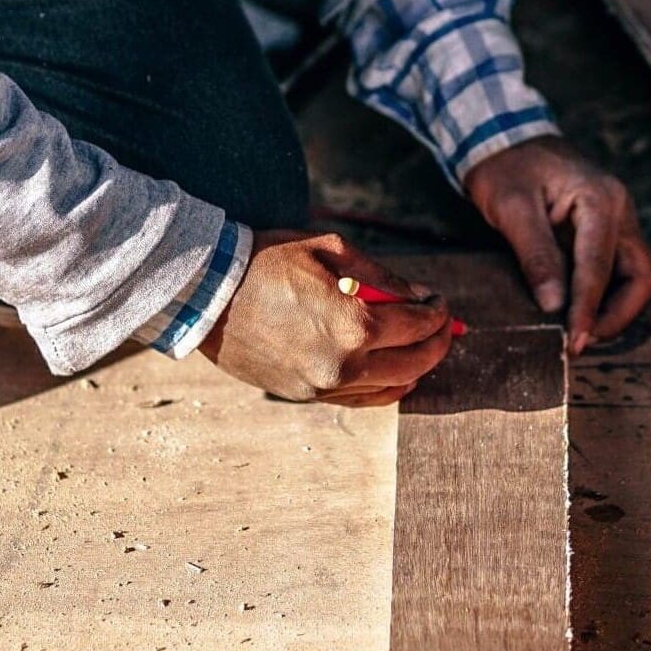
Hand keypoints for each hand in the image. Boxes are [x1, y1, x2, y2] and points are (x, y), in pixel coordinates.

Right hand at [199, 231, 451, 405]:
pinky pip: (361, 400)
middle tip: (443, 326)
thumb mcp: (330, 251)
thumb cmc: (266, 262)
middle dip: (438, 343)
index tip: (440, 302)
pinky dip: (386, 388)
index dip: (438, 312)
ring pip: (391, 388)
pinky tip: (396, 373)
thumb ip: (382, 277)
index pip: (417, 325)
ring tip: (422, 347)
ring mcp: (324, 386)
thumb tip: (419, 296)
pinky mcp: (306, 396)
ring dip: (416, 367)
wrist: (208, 294)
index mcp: (353, 324)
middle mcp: (343, 365)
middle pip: (415, 363)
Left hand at [464, 136, 650, 355]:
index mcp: (601, 200)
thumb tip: (553, 305)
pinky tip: (578, 314)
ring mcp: (618, 222)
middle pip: (641, 277)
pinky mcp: (607, 233)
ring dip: (613, 310)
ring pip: (636, 278)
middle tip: (581, 341)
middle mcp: (620, 211)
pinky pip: (618, 273)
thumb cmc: (506, 169)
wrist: (506, 140)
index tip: (573, 341)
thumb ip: (535, 255)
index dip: (588, 310)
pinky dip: (604, 298)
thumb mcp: (512, 208)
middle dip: (616, 316)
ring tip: (579, 333)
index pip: (601, 268)